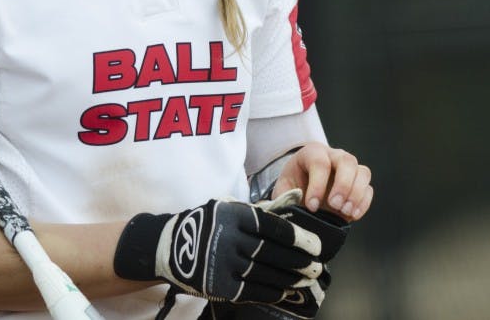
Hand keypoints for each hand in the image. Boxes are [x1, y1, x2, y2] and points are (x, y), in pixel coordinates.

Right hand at [113, 198, 322, 303]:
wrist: (172, 246)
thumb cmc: (211, 223)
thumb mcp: (232, 208)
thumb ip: (263, 209)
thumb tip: (297, 198)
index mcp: (233, 215)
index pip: (271, 226)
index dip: (297, 237)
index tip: (316, 246)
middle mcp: (227, 238)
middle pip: (271, 252)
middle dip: (298, 261)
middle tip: (317, 266)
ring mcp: (221, 263)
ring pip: (263, 273)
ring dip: (289, 278)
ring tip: (307, 279)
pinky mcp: (217, 285)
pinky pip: (250, 290)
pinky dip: (271, 291)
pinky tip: (285, 290)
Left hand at [274, 143, 372, 221]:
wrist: (302, 189)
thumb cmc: (293, 186)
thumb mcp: (283, 189)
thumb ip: (285, 197)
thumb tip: (291, 208)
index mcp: (312, 153)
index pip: (320, 163)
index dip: (317, 185)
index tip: (311, 206)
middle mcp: (334, 156)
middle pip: (347, 161)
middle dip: (343, 185)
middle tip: (334, 205)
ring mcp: (349, 169)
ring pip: (362, 172)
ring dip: (356, 194)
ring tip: (344, 211)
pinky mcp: (359, 184)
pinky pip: (368, 189)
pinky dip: (363, 203)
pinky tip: (353, 215)